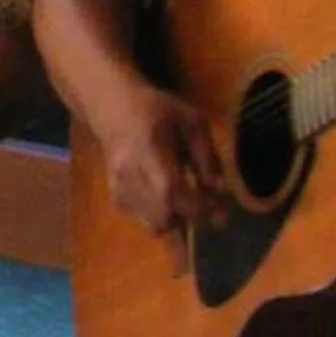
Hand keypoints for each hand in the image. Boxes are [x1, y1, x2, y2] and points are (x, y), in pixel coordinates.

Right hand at [90, 82, 236, 271]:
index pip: (171, 191)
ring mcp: (119, 189)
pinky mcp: (116, 198)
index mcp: (150, 150)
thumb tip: (221, 192)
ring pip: (153, 226)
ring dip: (177, 224)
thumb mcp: (192, 123)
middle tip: (209, 213)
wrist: (115, 110)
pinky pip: (144, 222)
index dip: (197, 208)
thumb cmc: (158, 111)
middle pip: (161, 217)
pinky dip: (162, 219)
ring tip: (191, 207)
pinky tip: (170, 203)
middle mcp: (129, 174)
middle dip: (190, 222)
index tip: (221, 214)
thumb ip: (207, 157)